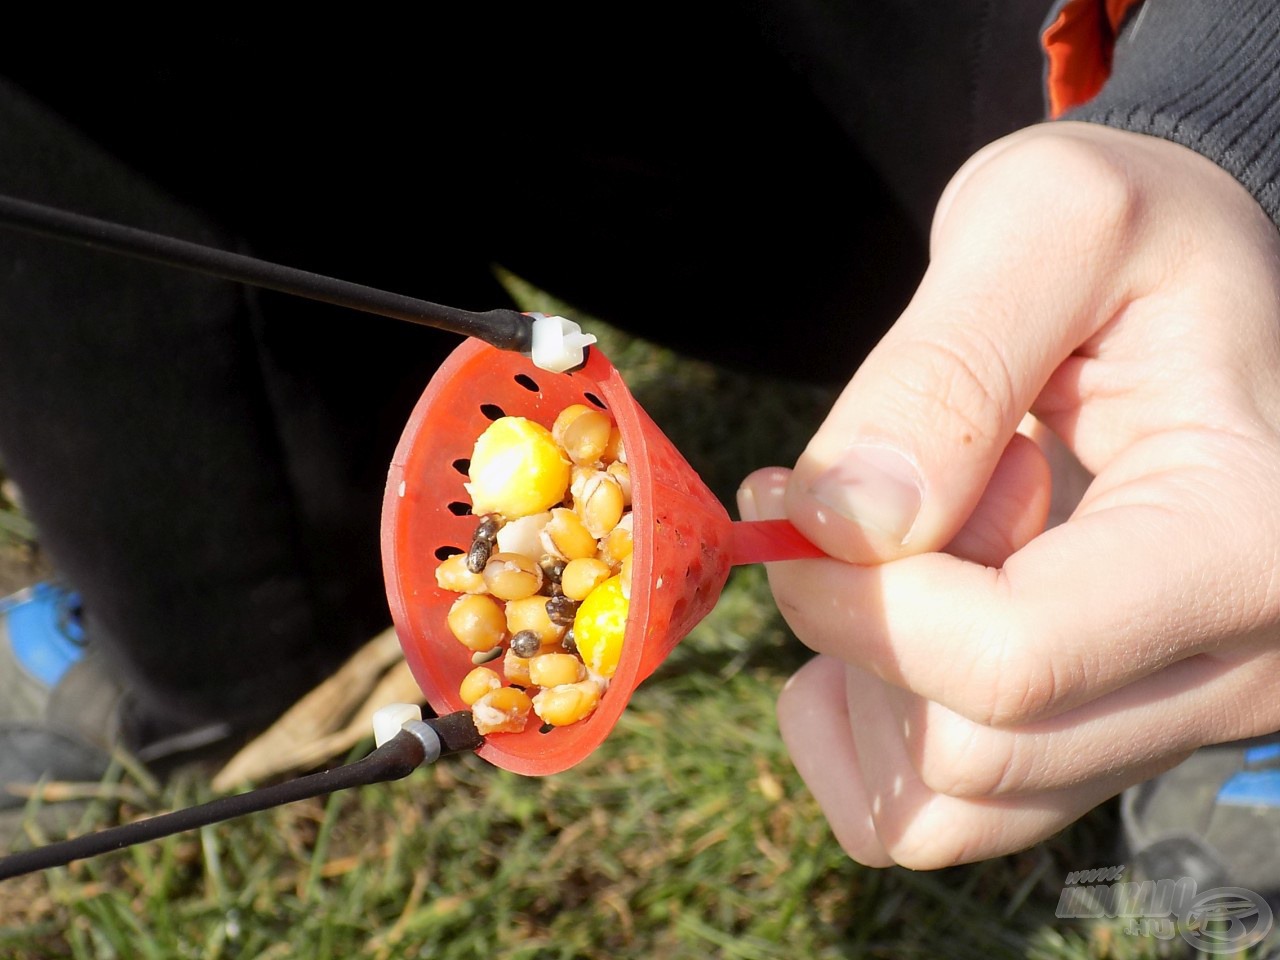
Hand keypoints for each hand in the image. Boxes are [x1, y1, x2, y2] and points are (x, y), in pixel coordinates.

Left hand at [737, 121, 1279, 867]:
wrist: (1193, 290)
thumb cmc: (1138, 237)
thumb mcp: (1046, 223)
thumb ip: (942, 369)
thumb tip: (844, 527)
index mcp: (1240, 545)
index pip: (1006, 660)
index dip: (849, 594)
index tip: (785, 494)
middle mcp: (1239, 668)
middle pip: (970, 749)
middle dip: (860, 622)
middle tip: (874, 497)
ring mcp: (1180, 717)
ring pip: (953, 804)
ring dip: (870, 684)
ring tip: (919, 547)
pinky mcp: (1119, 732)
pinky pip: (952, 811)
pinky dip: (879, 735)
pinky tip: (897, 617)